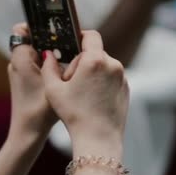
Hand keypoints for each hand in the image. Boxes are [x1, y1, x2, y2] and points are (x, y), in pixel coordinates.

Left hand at [7, 23, 57, 144]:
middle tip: (69, 42)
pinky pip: (37, 65)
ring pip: (36, 53)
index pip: (23, 29)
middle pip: (33, 40)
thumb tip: (76, 46)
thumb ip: (65, 62)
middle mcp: (16, 63)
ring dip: (51, 53)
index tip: (56, 27)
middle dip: (50, 39)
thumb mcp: (56, 83)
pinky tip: (64, 72)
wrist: (28, 135)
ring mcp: (20, 73)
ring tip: (69, 57)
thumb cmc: (39, 110)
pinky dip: (49, 65)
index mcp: (21, 59)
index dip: (37, 24)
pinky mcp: (25, 82)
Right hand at [41, 30, 129, 157]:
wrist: (99, 138)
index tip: (71, 43)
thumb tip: (48, 54)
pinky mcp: (126, 88)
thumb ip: (49, 67)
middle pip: (95, 52)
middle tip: (71, 80)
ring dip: (93, 72)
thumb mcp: (53, 90)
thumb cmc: (74, 114)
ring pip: (104, 65)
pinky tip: (93, 99)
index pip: (91, 35)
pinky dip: (103, 82)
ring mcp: (122, 76)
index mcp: (95, 60)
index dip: (80, 36)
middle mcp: (113, 64)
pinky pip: (112, 77)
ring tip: (82, 93)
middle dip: (83, 61)